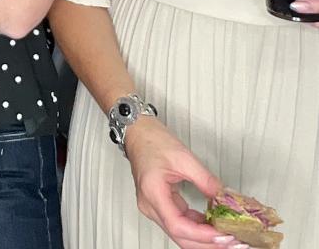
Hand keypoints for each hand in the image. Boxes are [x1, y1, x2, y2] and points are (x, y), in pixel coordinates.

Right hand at [125, 117, 245, 247]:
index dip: (202, 235)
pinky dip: (196, 228)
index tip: (223, 234)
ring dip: (203, 239)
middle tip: (231, 241)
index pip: (178, 226)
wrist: (138, 132)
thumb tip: (224, 198)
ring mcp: (153, 207)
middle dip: (207, 243)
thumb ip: (206, 180)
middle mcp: (150, 206)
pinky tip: (211, 226)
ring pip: (180, 234)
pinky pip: (179, 223)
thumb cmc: (153, 140)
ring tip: (226, 235)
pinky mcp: (159, 205)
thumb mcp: (184, 158)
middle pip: (180, 237)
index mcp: (153, 192)